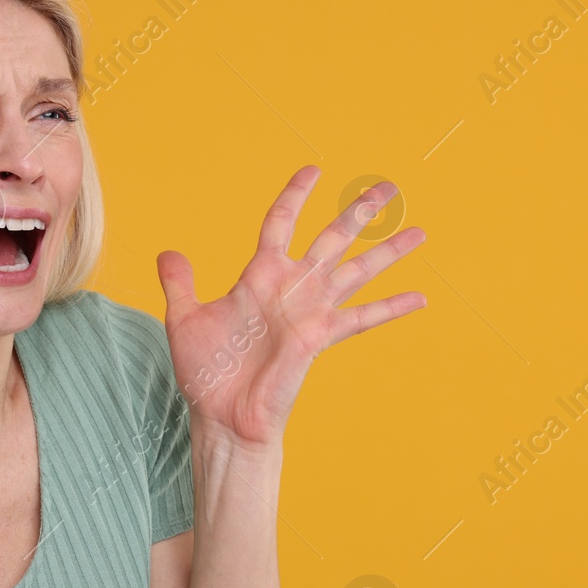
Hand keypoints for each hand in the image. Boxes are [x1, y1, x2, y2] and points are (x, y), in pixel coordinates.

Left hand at [154, 166, 426, 450]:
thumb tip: (168, 253)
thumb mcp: (185, 319)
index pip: (282, 222)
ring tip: (418, 232)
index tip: (314, 171)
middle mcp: (291, 287)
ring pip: (356, 270)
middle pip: (333, 237)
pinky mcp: (320, 336)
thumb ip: (180, 283)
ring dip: (388, 251)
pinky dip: (392, 307)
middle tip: (387, 188)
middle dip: (360, 213)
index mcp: (259, 275)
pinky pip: (362, 316)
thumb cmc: (206, 373)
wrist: (222, 415)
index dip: (297, 195)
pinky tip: (420, 297)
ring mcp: (310, 311)